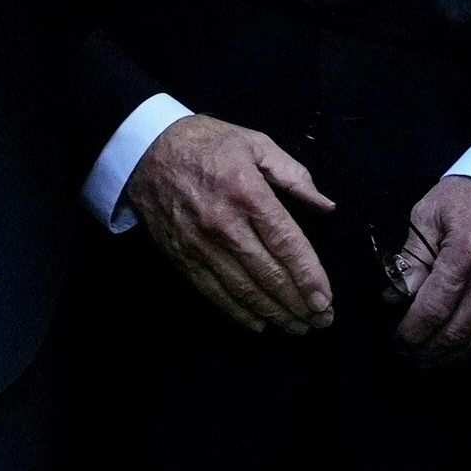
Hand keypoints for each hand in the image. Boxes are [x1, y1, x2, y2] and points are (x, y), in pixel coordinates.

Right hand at [125, 114, 336, 335]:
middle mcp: (224, 224)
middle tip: (321, 321)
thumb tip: (326, 205)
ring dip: (274, 313)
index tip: (326, 299)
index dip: (309, 275)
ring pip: (243, 289)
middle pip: (268, 274)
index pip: (286, 243)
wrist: (145, 150)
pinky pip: (214, 292)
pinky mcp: (182, 257)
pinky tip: (259, 322)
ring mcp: (200, 245)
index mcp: (248, 193)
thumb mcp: (256, 143)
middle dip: (299, 302)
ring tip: (297, 326)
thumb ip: (294, 175)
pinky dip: (238, 312)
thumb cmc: (207, 143)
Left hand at [391, 174, 470, 361]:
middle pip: (456, 332)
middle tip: (409, 355)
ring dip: (452, 356)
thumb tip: (395, 299)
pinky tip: (461, 348)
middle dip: (427, 351)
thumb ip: (412, 259)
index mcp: (466, 251)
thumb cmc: (468, 195)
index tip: (397, 340)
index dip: (411, 333)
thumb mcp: (429, 214)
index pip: (433, 309)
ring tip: (430, 358)